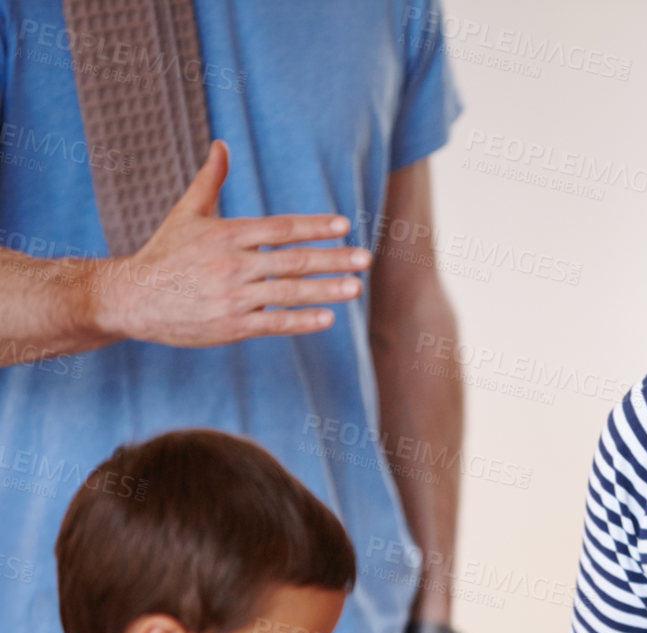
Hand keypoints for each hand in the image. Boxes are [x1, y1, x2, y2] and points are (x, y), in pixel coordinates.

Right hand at [89, 141, 372, 345]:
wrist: (132, 298)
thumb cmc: (164, 253)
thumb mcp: (186, 213)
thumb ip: (209, 181)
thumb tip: (221, 144)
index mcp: (226, 235)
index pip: (280, 228)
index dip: (313, 226)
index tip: (344, 225)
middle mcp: (233, 265)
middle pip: (293, 260)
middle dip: (333, 259)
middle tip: (366, 258)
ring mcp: (233, 297)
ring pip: (289, 293)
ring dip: (326, 291)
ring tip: (356, 288)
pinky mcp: (231, 326)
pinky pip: (274, 323)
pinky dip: (302, 320)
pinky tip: (328, 317)